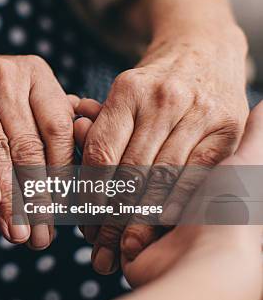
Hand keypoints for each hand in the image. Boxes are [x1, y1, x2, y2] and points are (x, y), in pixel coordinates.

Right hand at [0, 49, 76, 248]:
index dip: (64, 174)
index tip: (66, 212)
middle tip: (41, 235)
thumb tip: (88, 165)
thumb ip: (54, 125)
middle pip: (28, 144)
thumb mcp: (26, 100)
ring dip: (9, 197)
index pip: (58, 130)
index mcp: (36, 74)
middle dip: (37, 196)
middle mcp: (6, 74)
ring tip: (18, 231)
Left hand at [76, 102, 262, 285]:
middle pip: (132, 170)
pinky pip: (198, 174)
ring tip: (126, 246)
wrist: (204, 51)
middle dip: (114, 216)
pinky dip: (177, 203)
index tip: (82, 223)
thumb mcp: (121, 94)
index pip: (102, 151)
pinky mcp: (226, 127)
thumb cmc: (152, 84)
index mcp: (128, 89)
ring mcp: (198, 112)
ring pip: (164, 176)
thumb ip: (97, 121)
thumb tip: (73, 133)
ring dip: (143, 218)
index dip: (90, 193)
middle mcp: (163, 99)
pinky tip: (161, 224)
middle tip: (101, 248)